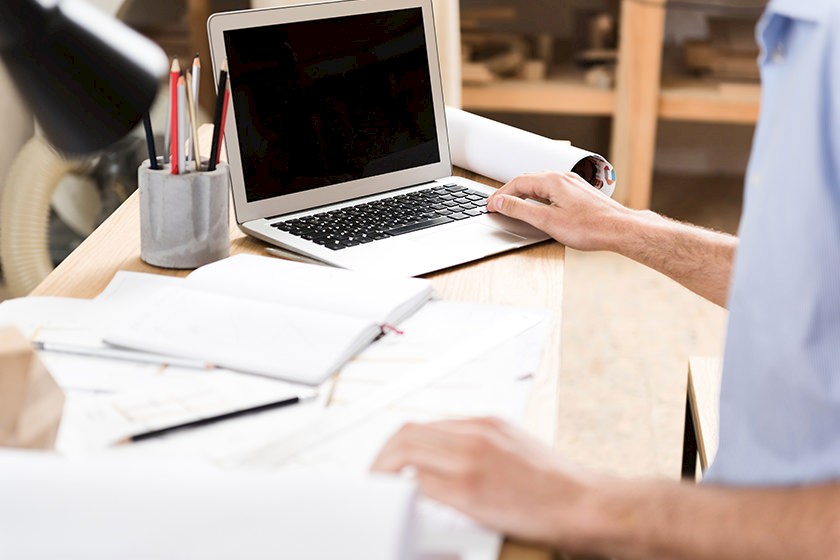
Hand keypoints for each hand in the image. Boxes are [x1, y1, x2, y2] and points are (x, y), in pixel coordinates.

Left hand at [372, 417, 595, 546]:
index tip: (394, 461)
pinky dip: (403, 490)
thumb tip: (450, 462)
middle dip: (385, 454)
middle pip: (409, 432)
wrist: (588, 505)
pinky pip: (420, 483)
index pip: (426, 424)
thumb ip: (482, 448)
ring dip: (386, 469)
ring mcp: (471, 460)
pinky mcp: (470, 490)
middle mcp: (476, 434)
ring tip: (383, 489)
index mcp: (487, 424)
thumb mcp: (517, 449)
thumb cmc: (559, 486)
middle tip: (379, 476)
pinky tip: (401, 501)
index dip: (401, 443)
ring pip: (407, 451)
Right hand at [486, 171, 634, 251]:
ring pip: (541, 184)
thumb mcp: (547, 221)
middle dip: (510, 192)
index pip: (517, 182)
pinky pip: (553, 189)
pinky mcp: (580, 193)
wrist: (620, 229)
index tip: (490, 205)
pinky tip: (539, 206)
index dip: (500, 195)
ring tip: (513, 205)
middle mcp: (562, 177)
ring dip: (524, 193)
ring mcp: (573, 184)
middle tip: (497, 205)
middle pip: (528, 180)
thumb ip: (520, 210)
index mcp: (552, 181)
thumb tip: (500, 202)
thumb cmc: (589, 227)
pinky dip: (539, 196)